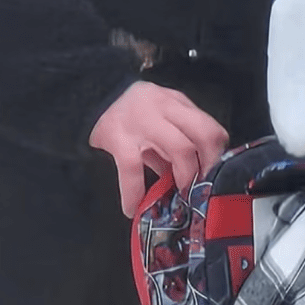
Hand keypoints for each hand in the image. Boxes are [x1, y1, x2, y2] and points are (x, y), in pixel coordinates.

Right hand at [89, 81, 228, 216]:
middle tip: (203, 186)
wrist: (86, 95)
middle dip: (209, 165)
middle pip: (205, 135)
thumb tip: (196, 175)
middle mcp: (164, 108)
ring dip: (186, 177)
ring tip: (180, 195)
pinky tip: (132, 209)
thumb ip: (177, 139)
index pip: (211, 127)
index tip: (215, 174)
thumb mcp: (158, 118)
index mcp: (176, 103)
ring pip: (181, 148)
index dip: (218, 154)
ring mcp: (142, 122)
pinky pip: (133, 170)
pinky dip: (134, 193)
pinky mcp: (118, 139)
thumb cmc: (129, 112)